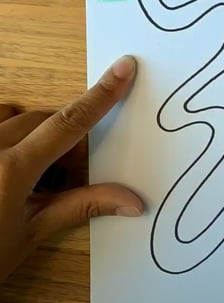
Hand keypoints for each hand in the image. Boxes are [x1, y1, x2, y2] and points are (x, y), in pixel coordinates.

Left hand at [0, 56, 143, 281]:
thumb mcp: (30, 233)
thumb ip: (81, 206)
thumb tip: (132, 201)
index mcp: (13, 168)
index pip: (70, 123)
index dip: (101, 95)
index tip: (123, 69)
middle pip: (44, 120)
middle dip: (63, 141)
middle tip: (62, 178)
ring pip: (13, 117)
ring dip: (29, 134)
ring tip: (25, 174)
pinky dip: (5, 133)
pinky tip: (3, 164)